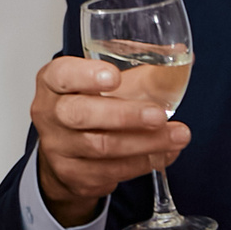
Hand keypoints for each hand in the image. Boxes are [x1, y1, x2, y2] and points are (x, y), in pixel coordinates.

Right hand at [31, 54, 187, 226]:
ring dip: (145, 142)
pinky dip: (142, 162)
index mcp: (54, 83)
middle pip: (80, 114)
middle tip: (158, 115)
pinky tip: (164, 154)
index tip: (113, 77)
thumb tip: (180, 54)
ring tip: (178, 135)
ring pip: (101, 147)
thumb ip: (142, 72)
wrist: (66, 153)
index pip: (62, 75)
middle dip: (124, 115)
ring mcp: (58, 148)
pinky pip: (110, 171)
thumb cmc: (90, 107)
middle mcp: (49, 114)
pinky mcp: (73, 175)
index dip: (85, 76)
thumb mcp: (109, 86)